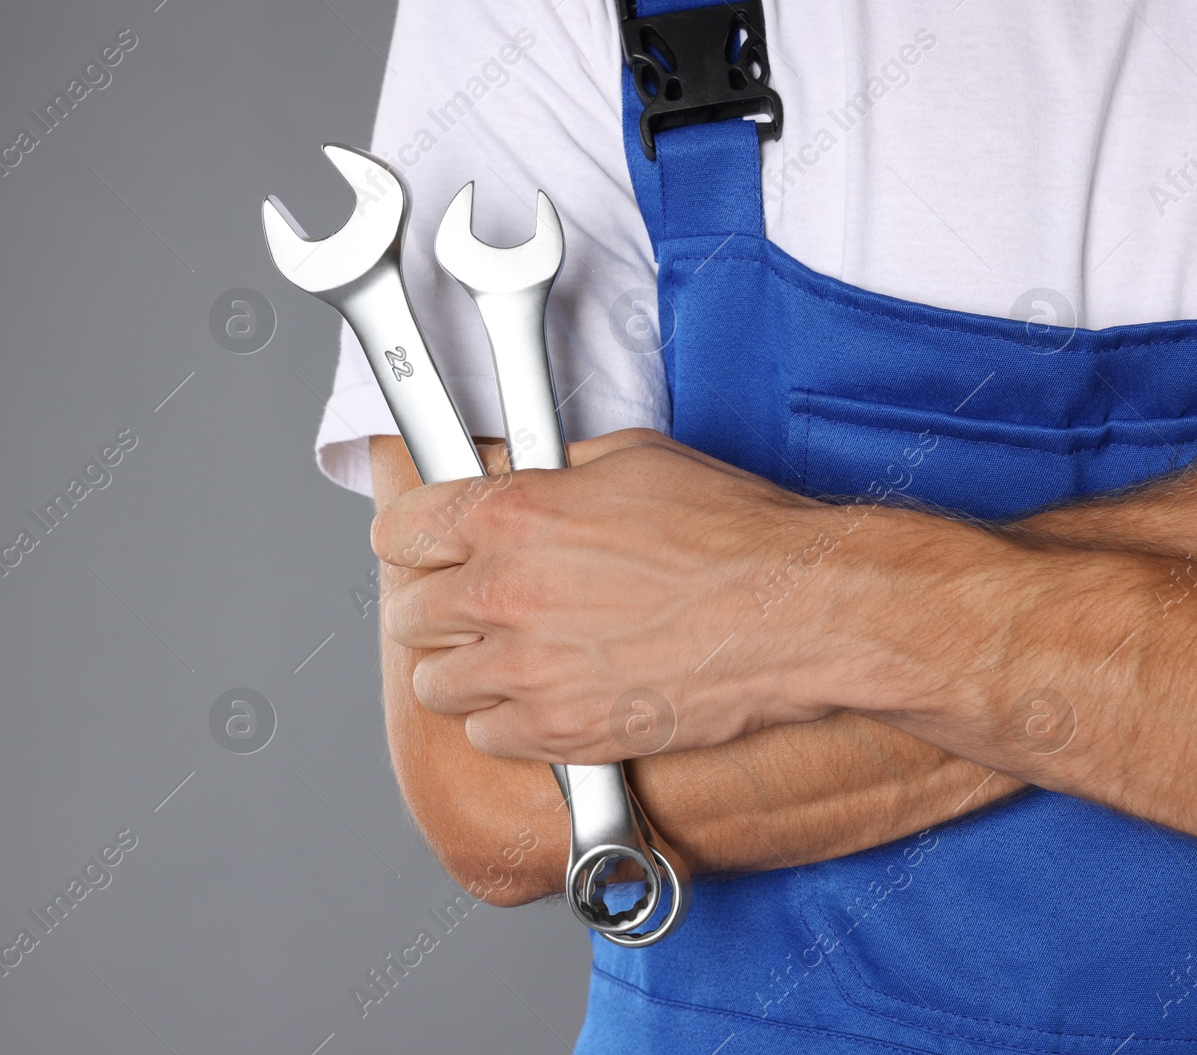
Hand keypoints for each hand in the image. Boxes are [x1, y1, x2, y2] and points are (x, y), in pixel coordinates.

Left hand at [371, 428, 899, 763]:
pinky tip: (549, 695)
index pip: (398, 532)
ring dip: (466, 670)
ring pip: (436, 684)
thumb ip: (548, 471)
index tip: (423, 548)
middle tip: (476, 606)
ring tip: (514, 656)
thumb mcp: (630, 459)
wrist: (797, 611)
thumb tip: (510, 474)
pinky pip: (485, 737)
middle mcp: (505, 592)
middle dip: (437, 608)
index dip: (411, 539)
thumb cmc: (732, 532)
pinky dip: (507, 722)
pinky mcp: (558, 731)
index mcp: (512, 514)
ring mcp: (527, 669)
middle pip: (409, 614)